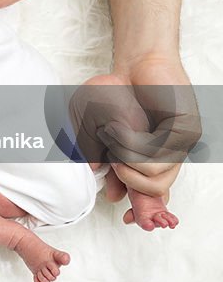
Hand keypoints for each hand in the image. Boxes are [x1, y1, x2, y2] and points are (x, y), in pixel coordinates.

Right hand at [69, 57, 199, 196]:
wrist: (138, 61)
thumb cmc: (115, 90)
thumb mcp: (94, 126)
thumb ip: (98, 155)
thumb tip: (106, 185)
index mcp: (150, 157)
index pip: (152, 193)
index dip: (142, 210)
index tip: (129, 220)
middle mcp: (168, 154)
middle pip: (156, 192)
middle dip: (129, 184)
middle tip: (113, 162)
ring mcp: (180, 144)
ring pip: (155, 179)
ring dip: (127, 162)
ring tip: (114, 138)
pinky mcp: (187, 132)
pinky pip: (158, 157)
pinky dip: (132, 147)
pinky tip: (121, 129)